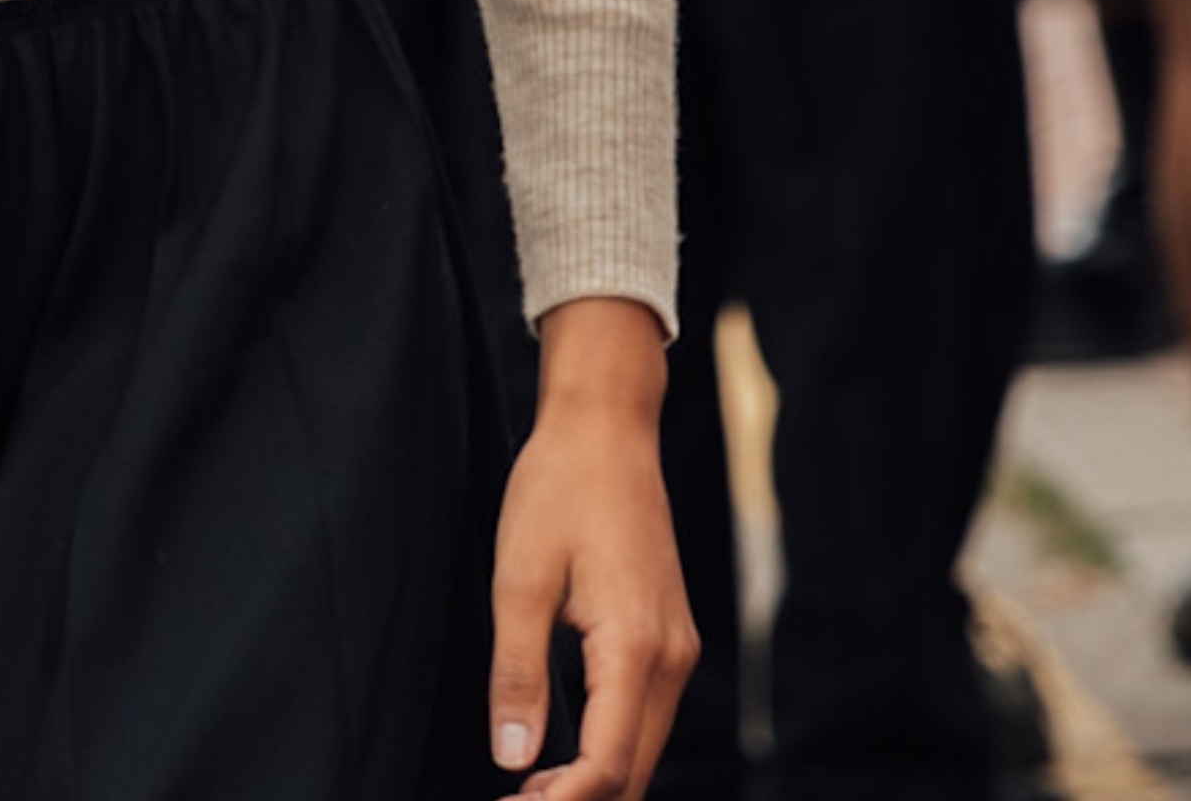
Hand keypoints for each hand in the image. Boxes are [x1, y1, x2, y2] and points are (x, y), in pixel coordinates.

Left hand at [491, 298, 697, 800]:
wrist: (607, 428)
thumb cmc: (559, 488)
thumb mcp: (519, 578)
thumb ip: (517, 674)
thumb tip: (512, 758)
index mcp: (635, 646)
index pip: (608, 764)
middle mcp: (671, 657)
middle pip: (635, 770)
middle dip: (579, 800)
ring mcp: (678, 647)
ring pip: (644, 747)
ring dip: (596, 780)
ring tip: (531, 790)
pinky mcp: (671, 636)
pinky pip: (647, 715)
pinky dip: (612, 747)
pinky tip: (565, 753)